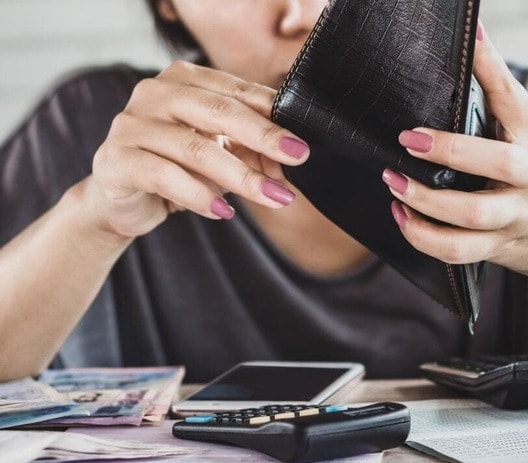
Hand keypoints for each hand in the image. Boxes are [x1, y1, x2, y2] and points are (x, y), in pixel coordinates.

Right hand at [87, 61, 307, 237]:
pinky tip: (224, 212)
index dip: (274, 114)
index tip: (304, 142)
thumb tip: (291, 161)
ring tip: (274, 197)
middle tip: (297, 158)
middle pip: (219, 111)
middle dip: (264, 137)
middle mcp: (155, 92)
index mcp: (184, 79)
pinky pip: (164, 176)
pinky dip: (199, 195)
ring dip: (241, 176)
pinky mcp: (116, 159)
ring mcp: (131, 124)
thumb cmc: (175, 167)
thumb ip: (252, 150)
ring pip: (196, 148)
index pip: (237, 91)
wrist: (119, 198)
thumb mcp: (220, 153)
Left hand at [382, 24, 527, 280]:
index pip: (512, 97)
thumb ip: (497, 88)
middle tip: (408, 139)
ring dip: (427, 201)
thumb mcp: (525, 129)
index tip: (464, 43)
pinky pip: (457, 249)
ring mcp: (514, 216)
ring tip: (394, 182)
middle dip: (452, 151)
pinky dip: (422, 236)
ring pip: (472, 216)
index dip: (488, 67)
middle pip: (499, 164)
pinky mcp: (495, 246)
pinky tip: (401, 216)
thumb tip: (473, 33)